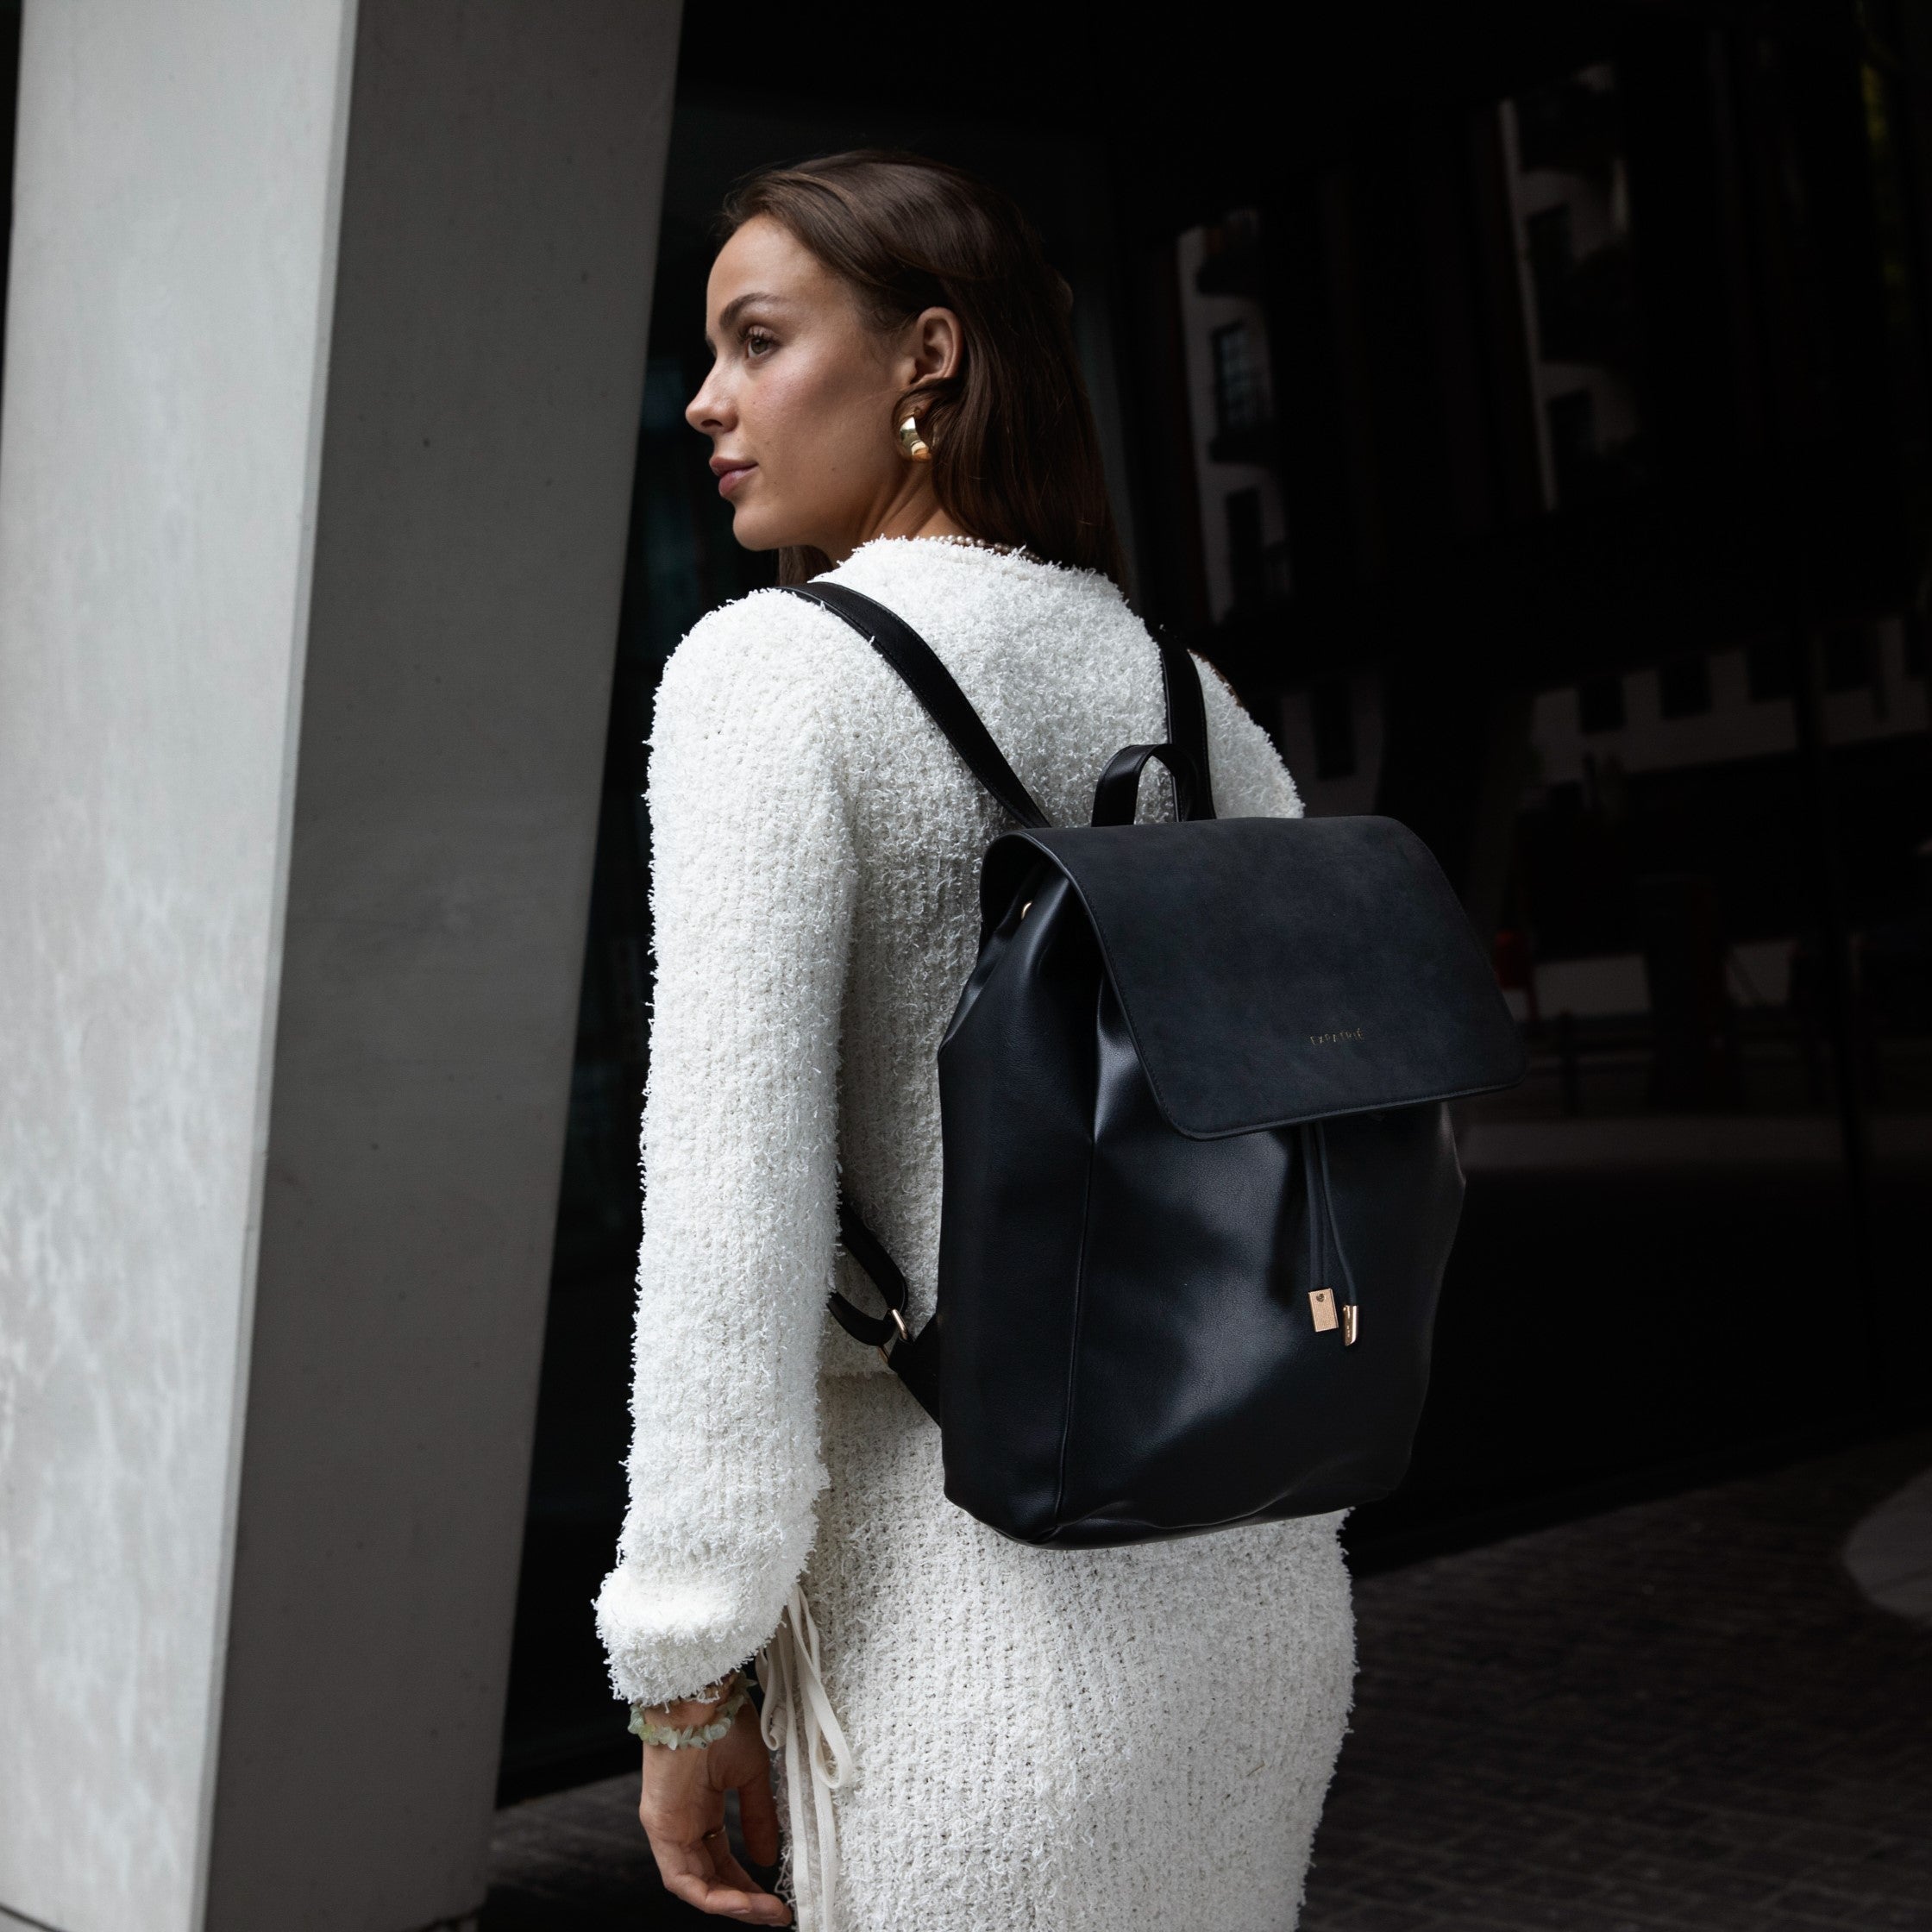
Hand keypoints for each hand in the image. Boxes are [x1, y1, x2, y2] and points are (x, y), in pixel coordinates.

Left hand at [638, 1699, 790, 1923]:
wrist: (700, 1696)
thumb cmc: (722, 1720)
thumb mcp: (750, 1775)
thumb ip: (758, 1817)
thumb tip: (766, 1858)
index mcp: (700, 1808)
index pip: (720, 1860)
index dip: (746, 1883)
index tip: (775, 1899)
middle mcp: (681, 1823)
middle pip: (708, 1879)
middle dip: (742, 1901)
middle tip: (774, 1914)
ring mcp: (667, 1828)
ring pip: (695, 1886)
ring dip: (731, 1905)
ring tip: (764, 1912)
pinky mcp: (659, 1828)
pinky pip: (682, 1880)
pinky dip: (711, 1897)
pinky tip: (740, 1902)